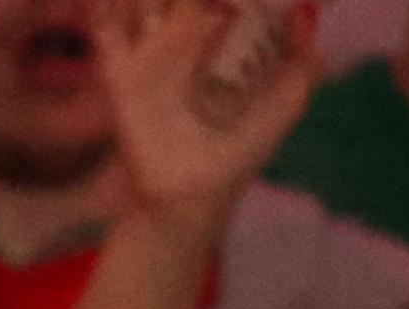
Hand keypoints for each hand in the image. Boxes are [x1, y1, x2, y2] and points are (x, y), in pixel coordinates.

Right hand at [98, 0, 321, 229]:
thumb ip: (300, 59)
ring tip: (164, 3)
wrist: (193, 189)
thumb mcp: (286, 102)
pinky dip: (104, 12)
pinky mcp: (122, 73)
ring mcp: (152, 55)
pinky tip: (114, 4)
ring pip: (144, 4)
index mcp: (225, 45)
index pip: (226, 0)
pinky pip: (107, 33)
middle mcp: (186, 44)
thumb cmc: (241, 149)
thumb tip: (304, 11)